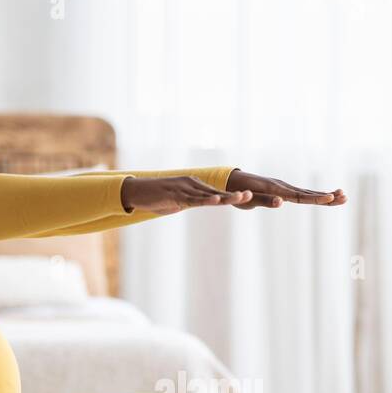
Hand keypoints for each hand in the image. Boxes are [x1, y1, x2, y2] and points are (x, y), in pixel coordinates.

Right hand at [120, 176, 252, 213]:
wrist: (137, 191)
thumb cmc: (157, 198)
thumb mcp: (177, 203)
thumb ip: (189, 204)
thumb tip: (197, 206)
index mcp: (195, 188)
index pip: (218, 194)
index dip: (234, 197)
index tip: (250, 199)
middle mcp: (193, 186)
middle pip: (219, 192)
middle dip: (236, 195)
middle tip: (254, 194)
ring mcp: (185, 190)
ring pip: (209, 195)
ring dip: (226, 196)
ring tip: (243, 196)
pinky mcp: (176, 196)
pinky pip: (193, 199)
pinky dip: (206, 200)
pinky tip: (216, 200)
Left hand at [224, 170, 346, 209]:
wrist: (231, 181)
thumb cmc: (238, 192)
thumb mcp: (249, 199)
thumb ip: (265, 200)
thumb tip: (280, 202)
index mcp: (278, 190)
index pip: (302, 196)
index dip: (317, 197)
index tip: (332, 196)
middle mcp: (283, 187)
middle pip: (309, 193)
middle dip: (327, 196)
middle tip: (346, 196)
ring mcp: (284, 187)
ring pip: (307, 192)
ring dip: (324, 195)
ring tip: (341, 195)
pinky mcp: (282, 189)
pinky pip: (301, 193)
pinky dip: (314, 195)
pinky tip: (323, 197)